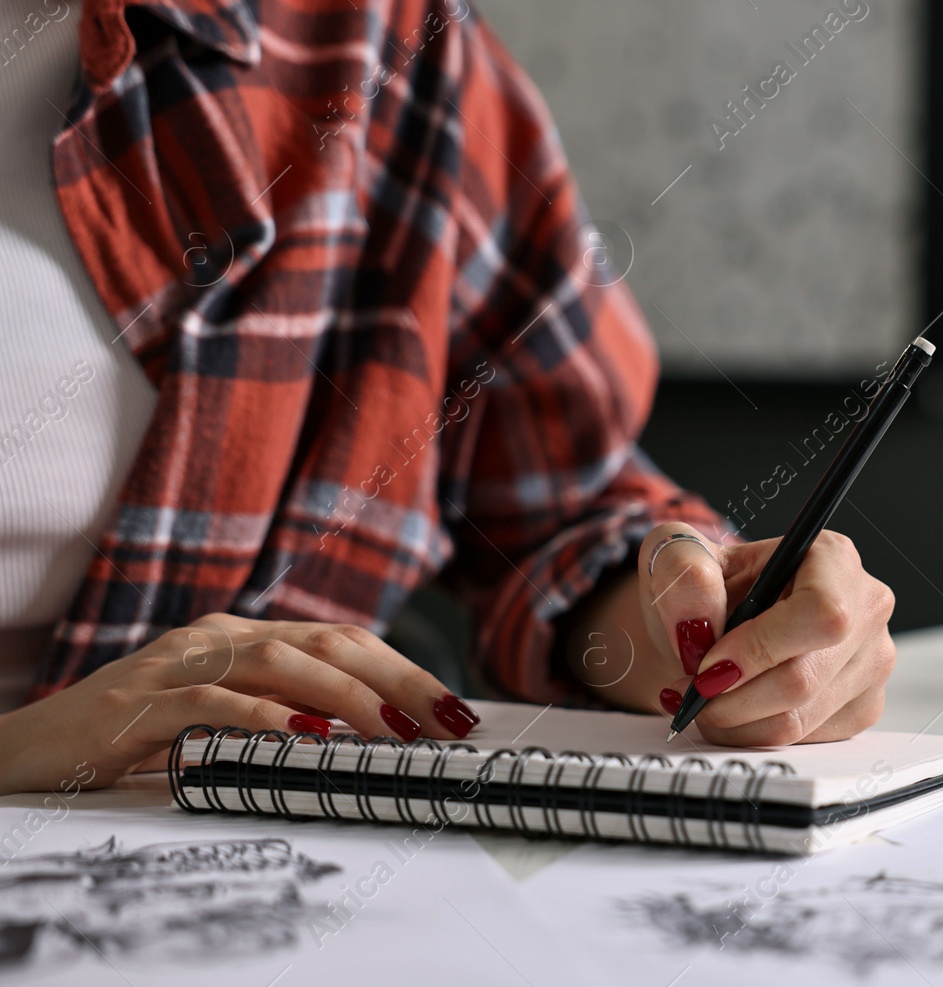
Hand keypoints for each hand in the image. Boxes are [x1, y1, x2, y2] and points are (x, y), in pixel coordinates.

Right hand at [0, 614, 480, 794]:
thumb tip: (371, 742)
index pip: (343, 642)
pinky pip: (209, 702)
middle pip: (325, 643)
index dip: (404, 672)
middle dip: (395, 681)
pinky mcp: (137, 703)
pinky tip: (302, 734)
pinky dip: (262, 716)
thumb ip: (282, 717)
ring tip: (393, 730)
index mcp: (244, 637)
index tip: (454, 711)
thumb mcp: (222, 721)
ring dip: (345, 696)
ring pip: (278, 661)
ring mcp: (177, 664)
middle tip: (445, 721)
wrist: (26, 750)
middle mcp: (217, 637)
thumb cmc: (134, 739)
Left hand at [633, 522, 895, 745]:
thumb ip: (684, 574)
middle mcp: (867, 608)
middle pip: (804, 679)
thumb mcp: (678, 559)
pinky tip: (735, 707)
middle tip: (691, 690)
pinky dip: (753, 734)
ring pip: (799, 720)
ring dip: (735, 720)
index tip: (709, 666)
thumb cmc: (706, 589)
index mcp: (832, 558)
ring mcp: (872, 662)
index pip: (820, 613)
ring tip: (704, 698)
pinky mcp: (862, 707)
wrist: (714, 624)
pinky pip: (803, 742)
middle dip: (733, 697)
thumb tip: (699, 621)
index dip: (760, 649)